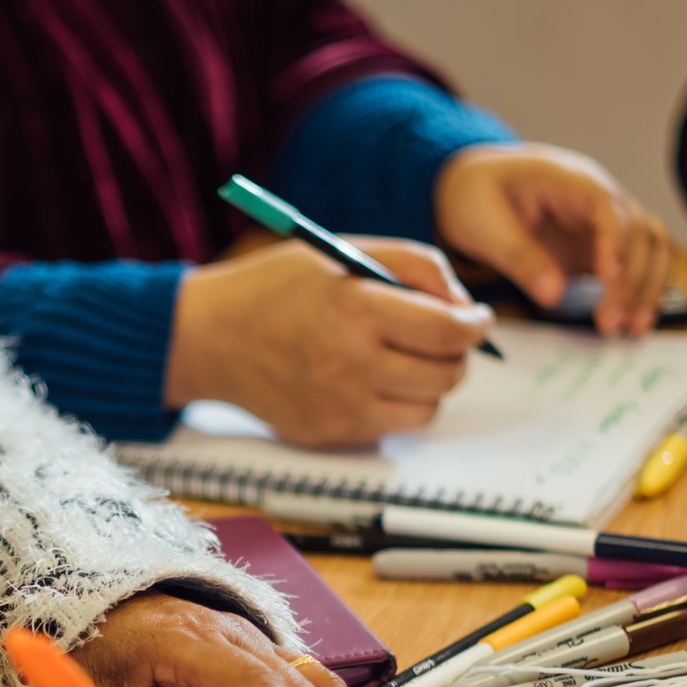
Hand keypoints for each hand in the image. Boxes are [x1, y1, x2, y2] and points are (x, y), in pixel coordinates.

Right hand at [167, 236, 494, 446]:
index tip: (476, 319)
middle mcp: (350, 364)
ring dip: (428, 384)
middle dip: (456, 354)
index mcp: (355, 309)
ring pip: (427, 409)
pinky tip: (370, 379)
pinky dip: (395, 405)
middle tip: (441, 338)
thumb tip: (463, 304)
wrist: (209, 337)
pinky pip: (392, 427)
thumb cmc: (278, 287)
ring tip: (402, 358)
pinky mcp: (330, 433)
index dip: (475, 326)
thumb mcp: (343, 252)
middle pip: (447, 375)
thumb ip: (412, 265)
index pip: (448, 332)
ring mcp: (340, 406)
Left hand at [433, 144, 674, 334]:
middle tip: (609, 323)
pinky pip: (639, 263)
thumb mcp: (484, 225)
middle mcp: (599, 198)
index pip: (608, 208)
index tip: (608, 279)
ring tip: (633, 328)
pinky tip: (635, 320)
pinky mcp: (602, 245)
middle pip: (639, 232)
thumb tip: (554, 294)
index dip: (614, 243)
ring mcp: (605, 221)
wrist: (477, 186)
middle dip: (631, 280)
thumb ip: (520, 257)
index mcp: (570, 182)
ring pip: (652, 246)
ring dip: (649, 286)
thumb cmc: (477, 196)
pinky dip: (644, 289)